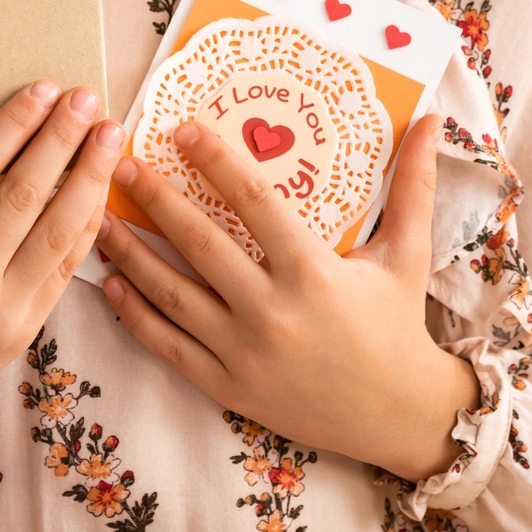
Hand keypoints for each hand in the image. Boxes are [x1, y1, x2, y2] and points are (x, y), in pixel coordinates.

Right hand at [0, 81, 124, 502]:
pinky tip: (101, 190)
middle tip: (88, 97)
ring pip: (58, 232)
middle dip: (62, 140)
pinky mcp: (23, 332)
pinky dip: (87, 226)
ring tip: (110, 134)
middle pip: (24, 195)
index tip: (42, 88)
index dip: (13, 125)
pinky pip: (65, 269)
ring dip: (90, 178)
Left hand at [98, 113, 479, 479]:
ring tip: (98, 215)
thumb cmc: (399, 324)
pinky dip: (136, 313)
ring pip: (172, 294)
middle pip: (200, 243)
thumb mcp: (409, 252)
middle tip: (122, 162)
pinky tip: (113, 281)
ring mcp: (244, 352)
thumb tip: (433, 117)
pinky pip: (168, 345)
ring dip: (130, 252)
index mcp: (313, 271)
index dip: (215, 161)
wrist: (396, 414)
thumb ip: (413, 184)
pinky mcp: (227, 386)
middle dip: (156, 199)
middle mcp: (272, 310)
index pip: (253, 201)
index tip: (182, 130)